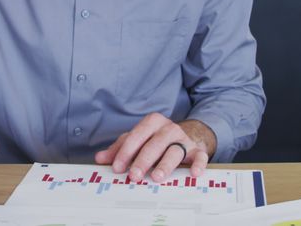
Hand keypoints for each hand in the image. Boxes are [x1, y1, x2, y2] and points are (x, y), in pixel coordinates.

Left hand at [94, 113, 216, 182]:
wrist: (190, 134)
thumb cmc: (158, 139)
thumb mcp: (139, 140)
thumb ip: (120, 148)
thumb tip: (100, 158)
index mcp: (152, 123)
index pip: (136, 136)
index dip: (126, 152)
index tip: (117, 167)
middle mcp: (169, 129)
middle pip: (155, 143)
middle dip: (143, 160)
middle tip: (134, 176)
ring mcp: (184, 139)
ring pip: (175, 150)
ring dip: (165, 164)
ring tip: (156, 177)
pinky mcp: (197, 150)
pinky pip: (200, 156)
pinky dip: (198, 164)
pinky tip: (194, 173)